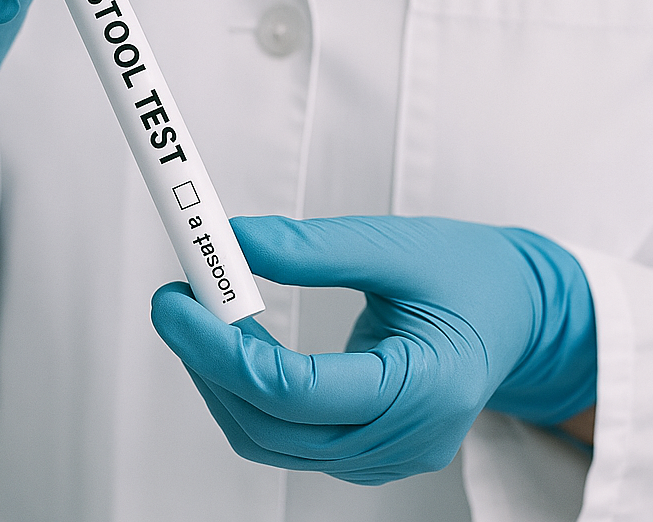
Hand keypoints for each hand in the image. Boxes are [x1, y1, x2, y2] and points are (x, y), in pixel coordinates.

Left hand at [151, 216, 595, 483]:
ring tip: (199, 312)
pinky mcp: (366, 445)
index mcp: (425, 389)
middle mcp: (403, 439)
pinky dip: (249, 390)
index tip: (176, 300)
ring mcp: (384, 452)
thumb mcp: (397, 245)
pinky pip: (288, 435)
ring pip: (272, 439)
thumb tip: (230, 242)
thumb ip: (311, 248)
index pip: (297, 392)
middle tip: (175, 299)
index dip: (221, 347)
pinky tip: (235, 342)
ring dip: (222, 377)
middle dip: (209, 362)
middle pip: (273, 427)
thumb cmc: (471, 276)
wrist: (520, 313)